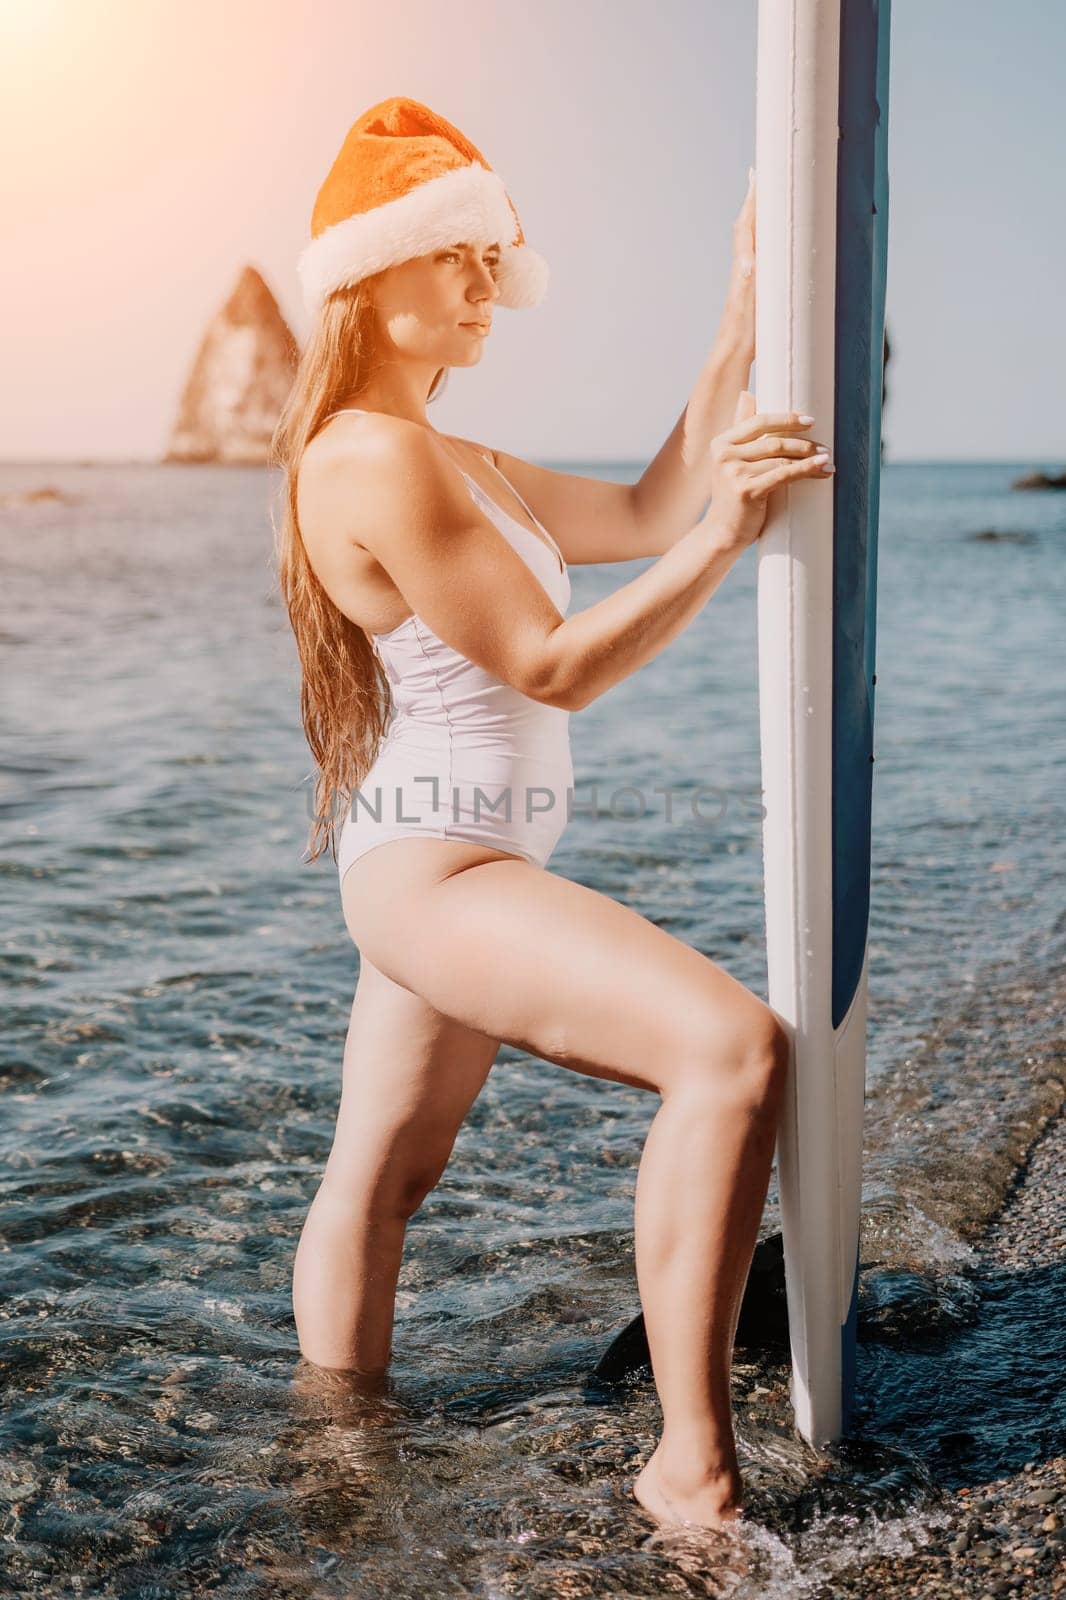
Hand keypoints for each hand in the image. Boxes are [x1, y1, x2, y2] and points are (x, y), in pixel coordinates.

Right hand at [706, 391, 832, 550]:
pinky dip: (806, 470)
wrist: (722, 534)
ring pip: (781, 457)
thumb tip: (747, 394)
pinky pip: (784, 474)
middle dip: (803, 442)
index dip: (786, 419)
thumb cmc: (734, 499)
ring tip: (827, 459)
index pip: (758, 422)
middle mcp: (724, 455)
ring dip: (809, 457)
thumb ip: (741, 433)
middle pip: (773, 440)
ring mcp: (734, 473)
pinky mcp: (746, 490)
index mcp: (721, 443)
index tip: (810, 421)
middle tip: (825, 446)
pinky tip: (822, 468)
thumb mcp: (732, 462)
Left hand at [723, 169, 755, 348]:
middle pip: (749, 224)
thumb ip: (747, 283)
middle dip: (755, 199)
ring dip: (758, 215)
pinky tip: (769, 237)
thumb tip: (746, 263)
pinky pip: (759, 253)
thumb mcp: (747, 305)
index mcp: (744, 266)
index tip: (756, 175)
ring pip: (753, 237)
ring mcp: (748, 275)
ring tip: (764, 195)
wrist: (733, 351)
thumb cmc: (744, 332)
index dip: (752, 202)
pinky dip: (762, 237)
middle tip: (760, 173)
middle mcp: (744, 266)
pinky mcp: (754, 285)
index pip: (747, 226)